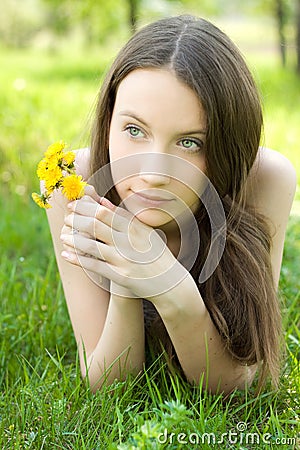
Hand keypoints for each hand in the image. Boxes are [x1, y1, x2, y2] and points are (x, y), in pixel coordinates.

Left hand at [60, 186, 187, 298]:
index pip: (104, 212)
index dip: (85, 207)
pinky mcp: (120, 275)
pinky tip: (67, 255)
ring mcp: (124, 258)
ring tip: (62, 235)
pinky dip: (79, 259)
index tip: (73, 205)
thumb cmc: (156, 255)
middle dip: (77, 219)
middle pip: (96, 225)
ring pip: (92, 245)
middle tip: (66, 218)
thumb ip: (124, 218)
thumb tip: (103, 203)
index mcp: (135, 227)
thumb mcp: (144, 232)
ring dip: (73, 239)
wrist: (170, 283)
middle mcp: (129, 241)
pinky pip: (95, 266)